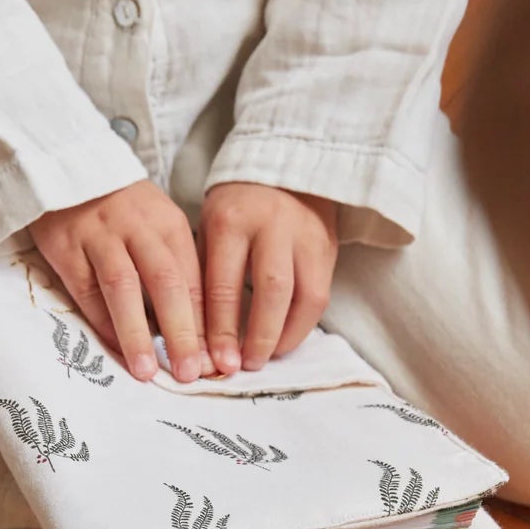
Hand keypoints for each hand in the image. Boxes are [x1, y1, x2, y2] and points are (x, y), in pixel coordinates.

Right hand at [31, 182, 210, 382]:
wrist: (67, 167)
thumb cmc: (122, 209)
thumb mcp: (158, 226)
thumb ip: (175, 271)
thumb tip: (194, 333)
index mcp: (170, 225)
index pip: (194, 281)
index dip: (206, 325)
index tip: (217, 362)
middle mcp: (139, 229)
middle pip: (166, 284)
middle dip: (181, 333)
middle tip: (190, 373)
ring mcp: (100, 237)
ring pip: (124, 288)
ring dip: (136, 333)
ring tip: (147, 371)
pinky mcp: (67, 247)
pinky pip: (87, 290)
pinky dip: (102, 320)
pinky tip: (115, 347)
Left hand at [200, 183, 337, 373]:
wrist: (281, 163)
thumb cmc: (235, 207)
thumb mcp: (209, 229)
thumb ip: (206, 278)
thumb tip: (201, 338)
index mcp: (231, 221)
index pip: (224, 285)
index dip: (221, 329)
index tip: (217, 361)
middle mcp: (273, 226)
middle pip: (272, 291)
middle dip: (260, 336)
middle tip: (246, 365)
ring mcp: (306, 235)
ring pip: (306, 296)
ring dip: (288, 335)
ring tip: (269, 357)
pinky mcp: (328, 246)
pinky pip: (321, 294)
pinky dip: (304, 323)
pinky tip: (286, 338)